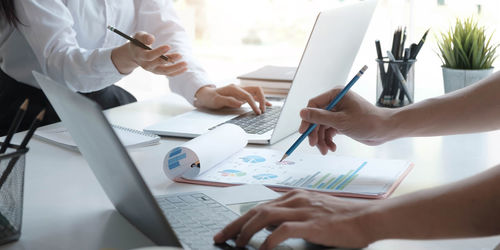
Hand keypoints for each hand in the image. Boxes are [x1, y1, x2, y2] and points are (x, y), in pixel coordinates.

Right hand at [111, 31, 186, 75]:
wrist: (135, 54)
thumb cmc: (138, 43)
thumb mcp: (138, 37)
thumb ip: (144, 37)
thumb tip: (152, 39)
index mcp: (140, 56)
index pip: (149, 56)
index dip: (158, 52)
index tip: (168, 46)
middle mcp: (146, 65)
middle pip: (158, 65)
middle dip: (169, 60)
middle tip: (180, 55)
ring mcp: (153, 69)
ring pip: (165, 71)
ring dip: (176, 68)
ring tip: (185, 63)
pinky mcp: (159, 71)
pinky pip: (169, 74)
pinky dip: (177, 72)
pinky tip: (185, 68)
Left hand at [194, 84, 270, 114]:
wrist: (206, 95)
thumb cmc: (210, 98)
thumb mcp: (216, 101)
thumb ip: (228, 101)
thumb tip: (240, 103)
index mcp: (234, 89)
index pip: (248, 95)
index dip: (254, 104)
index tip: (257, 112)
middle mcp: (239, 88)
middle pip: (256, 90)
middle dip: (262, 99)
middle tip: (262, 110)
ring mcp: (241, 91)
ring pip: (257, 92)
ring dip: (263, 99)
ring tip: (266, 109)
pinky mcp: (242, 95)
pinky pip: (254, 96)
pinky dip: (261, 100)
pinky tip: (267, 104)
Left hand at [214, 189, 374, 248]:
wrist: (367, 217)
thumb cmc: (344, 218)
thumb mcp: (314, 212)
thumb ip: (293, 217)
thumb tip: (273, 229)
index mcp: (295, 196)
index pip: (260, 206)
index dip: (241, 218)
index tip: (229, 230)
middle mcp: (295, 199)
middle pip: (256, 210)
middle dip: (235, 224)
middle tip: (221, 237)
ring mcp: (303, 210)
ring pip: (264, 217)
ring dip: (247, 231)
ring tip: (237, 244)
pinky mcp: (311, 223)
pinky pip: (282, 231)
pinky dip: (268, 241)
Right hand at [299, 87, 394, 154]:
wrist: (385, 130)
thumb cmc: (367, 122)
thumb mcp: (341, 121)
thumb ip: (320, 117)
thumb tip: (302, 113)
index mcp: (336, 95)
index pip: (314, 104)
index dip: (307, 119)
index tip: (303, 132)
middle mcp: (335, 102)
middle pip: (316, 117)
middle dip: (315, 133)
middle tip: (314, 145)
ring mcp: (338, 113)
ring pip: (322, 126)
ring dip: (322, 139)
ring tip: (325, 150)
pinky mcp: (341, 122)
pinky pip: (329, 131)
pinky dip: (328, 140)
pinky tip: (332, 148)